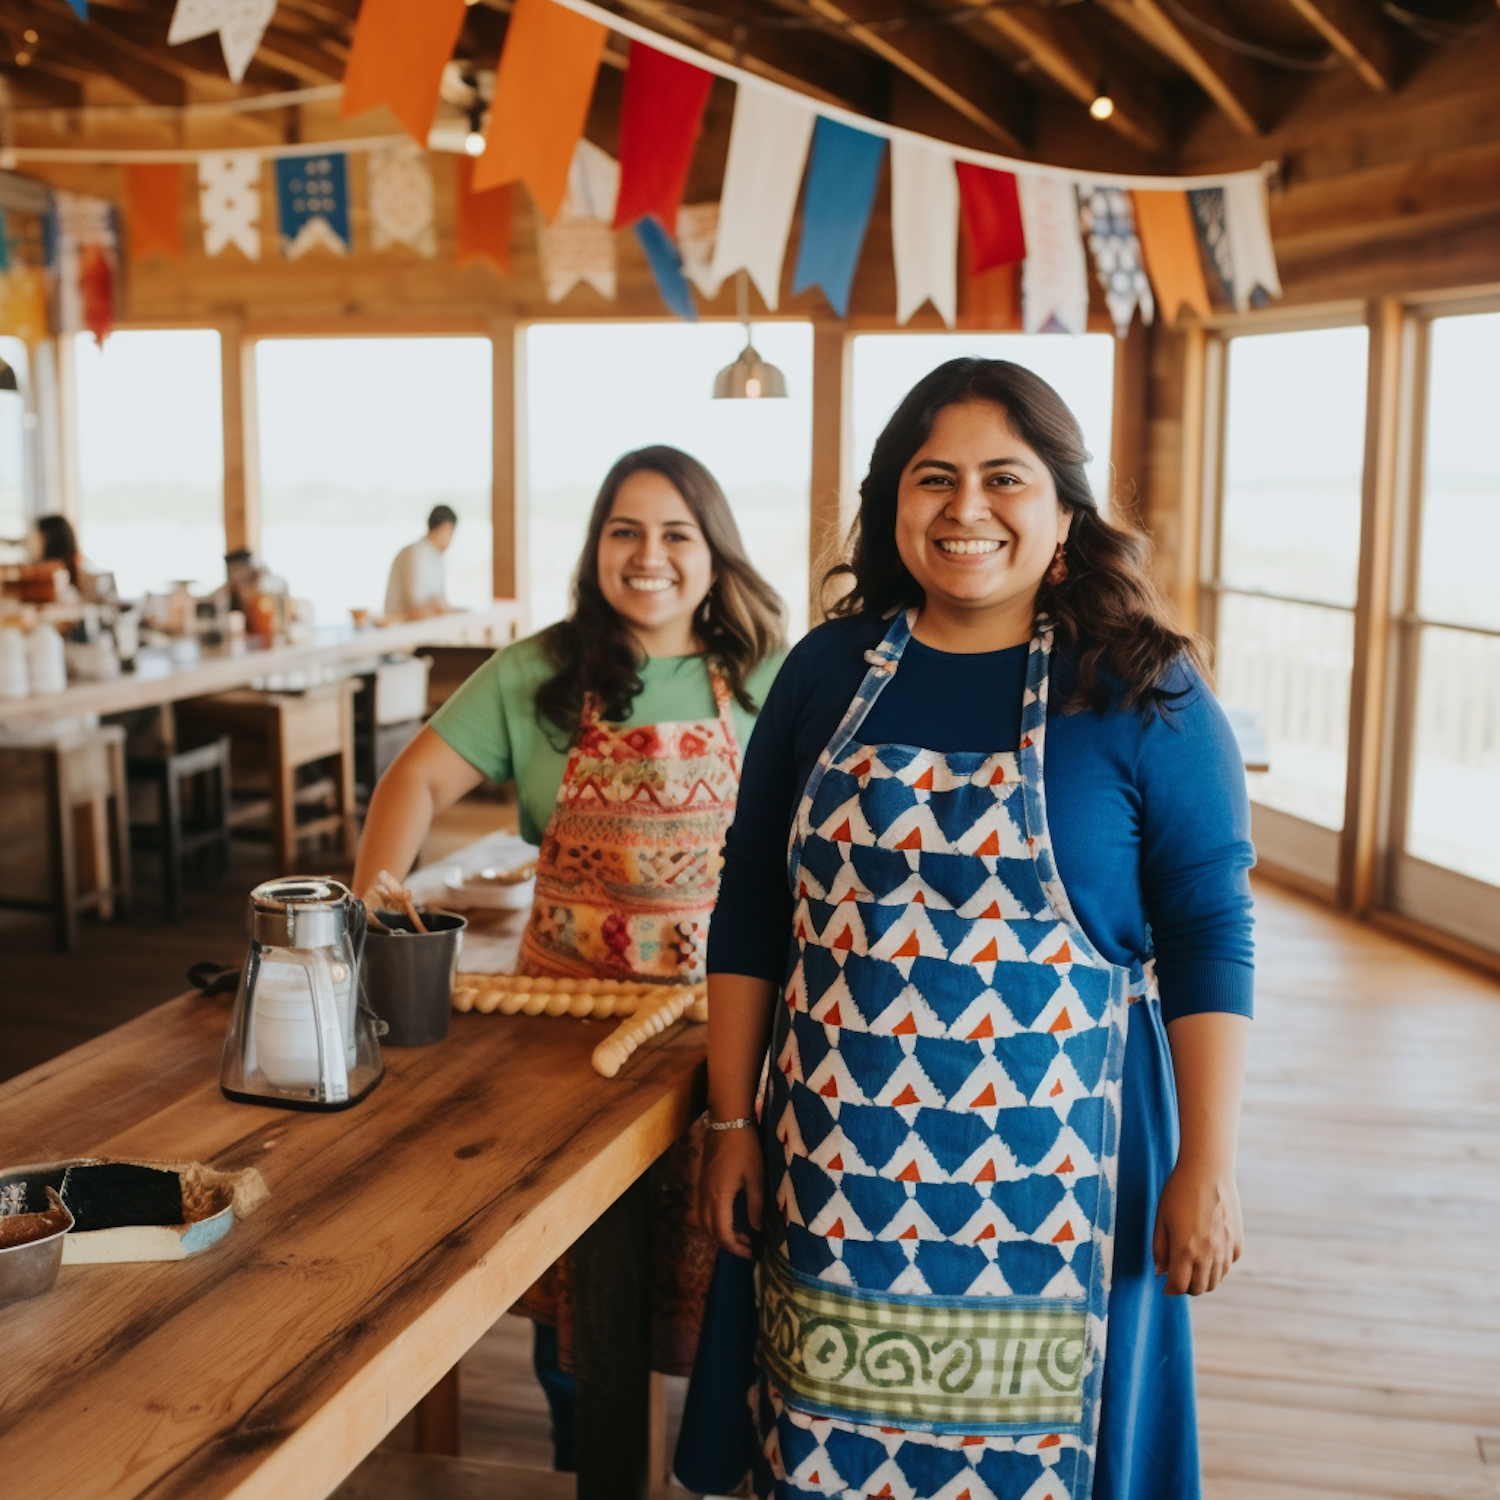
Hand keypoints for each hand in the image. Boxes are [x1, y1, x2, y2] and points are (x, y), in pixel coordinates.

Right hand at [698, 1125, 763, 1259]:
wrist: (727, 1121)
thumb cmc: (746, 1147)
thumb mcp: (756, 1176)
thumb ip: (755, 1205)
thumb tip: (756, 1228)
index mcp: (719, 1197)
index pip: (722, 1233)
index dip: (736, 1247)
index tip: (752, 1252)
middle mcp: (705, 1196)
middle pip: (711, 1231)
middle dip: (728, 1243)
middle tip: (748, 1246)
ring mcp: (701, 1188)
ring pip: (703, 1221)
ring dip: (720, 1233)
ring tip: (741, 1233)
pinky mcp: (701, 1182)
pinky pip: (703, 1210)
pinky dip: (714, 1220)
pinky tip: (731, 1216)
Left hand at [1152, 1160, 1242, 1295]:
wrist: (1208, 1171)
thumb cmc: (1179, 1192)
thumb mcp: (1161, 1219)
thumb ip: (1159, 1248)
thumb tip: (1160, 1272)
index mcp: (1185, 1251)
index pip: (1179, 1286)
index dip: (1170, 1289)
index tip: (1166, 1285)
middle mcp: (1208, 1255)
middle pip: (1200, 1288)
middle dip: (1187, 1287)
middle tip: (1178, 1277)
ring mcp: (1225, 1250)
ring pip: (1216, 1280)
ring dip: (1203, 1279)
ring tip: (1193, 1267)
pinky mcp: (1237, 1242)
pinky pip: (1228, 1265)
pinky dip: (1218, 1267)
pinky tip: (1209, 1253)